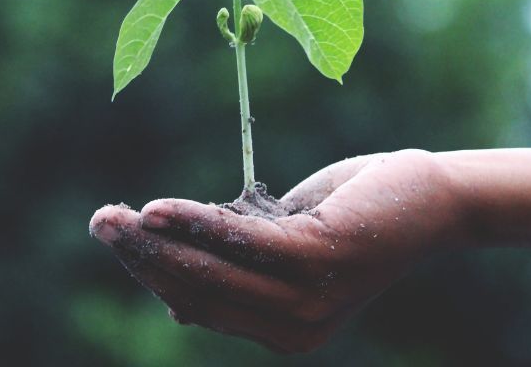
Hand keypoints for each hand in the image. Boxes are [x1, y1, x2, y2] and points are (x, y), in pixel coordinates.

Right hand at [89, 150, 464, 352]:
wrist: (431, 199)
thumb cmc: (355, 215)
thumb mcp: (288, 246)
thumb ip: (240, 269)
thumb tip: (175, 302)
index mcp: (283, 331)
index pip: (200, 305)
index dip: (153, 274)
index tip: (119, 239)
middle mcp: (292, 330)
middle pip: (197, 292)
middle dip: (142, 258)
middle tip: (99, 223)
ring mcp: (307, 300)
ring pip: (211, 272)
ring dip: (156, 242)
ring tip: (114, 217)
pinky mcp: (318, 260)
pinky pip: (241, 242)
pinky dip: (195, 223)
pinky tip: (158, 209)